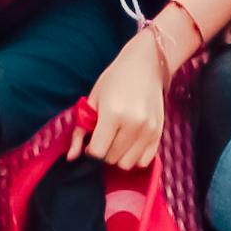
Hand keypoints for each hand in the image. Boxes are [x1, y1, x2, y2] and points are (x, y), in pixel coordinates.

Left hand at [82, 36, 168, 170]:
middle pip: (111, 159)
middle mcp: (133, 124)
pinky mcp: (159, 133)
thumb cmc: (115, 80)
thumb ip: (80, 131)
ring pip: (127, 164)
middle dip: (103, 152)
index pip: (97, 151)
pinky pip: (144, 161)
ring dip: (118, 156)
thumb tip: (71, 157)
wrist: (145, 66)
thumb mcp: (92, 100)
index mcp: (113, 113)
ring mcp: (148, 130)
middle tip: (104, 136)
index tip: (91, 140)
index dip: (90, 150)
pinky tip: (130, 143)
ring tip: (117, 139)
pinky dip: (134, 157)